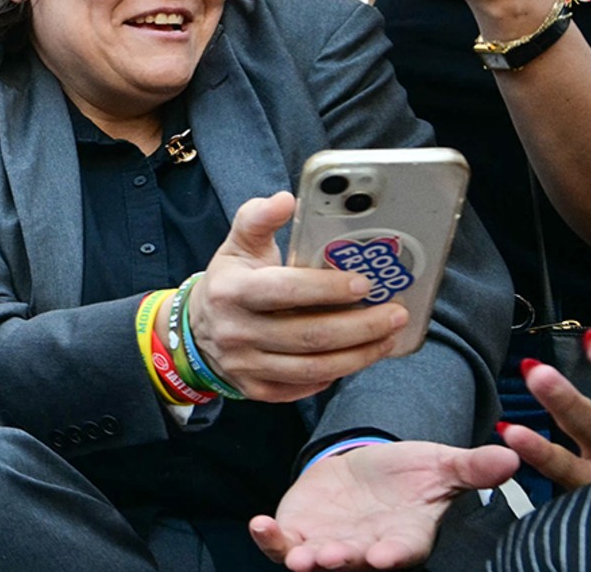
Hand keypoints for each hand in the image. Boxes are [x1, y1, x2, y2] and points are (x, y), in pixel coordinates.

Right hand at [187, 194, 406, 402]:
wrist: (196, 330)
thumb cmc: (230, 280)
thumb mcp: (238, 243)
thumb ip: (258, 218)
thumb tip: (285, 199)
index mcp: (233, 290)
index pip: (286, 291)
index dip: (327, 289)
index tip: (364, 283)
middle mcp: (237, 332)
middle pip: (310, 336)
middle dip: (361, 327)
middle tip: (394, 314)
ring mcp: (246, 366)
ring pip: (313, 368)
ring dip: (358, 356)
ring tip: (388, 338)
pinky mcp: (255, 390)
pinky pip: (303, 388)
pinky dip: (334, 376)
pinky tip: (357, 359)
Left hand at [250, 441, 518, 569]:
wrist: (366, 473)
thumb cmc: (410, 475)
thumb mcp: (441, 465)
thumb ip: (471, 467)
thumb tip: (512, 455)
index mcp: (405, 536)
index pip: (402, 550)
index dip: (392, 554)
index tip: (383, 556)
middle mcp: (367, 548)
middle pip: (355, 560)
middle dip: (344, 560)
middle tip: (330, 559)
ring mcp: (331, 545)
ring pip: (316, 561)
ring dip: (306, 560)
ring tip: (298, 559)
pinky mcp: (299, 534)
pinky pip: (281, 544)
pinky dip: (269, 539)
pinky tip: (258, 525)